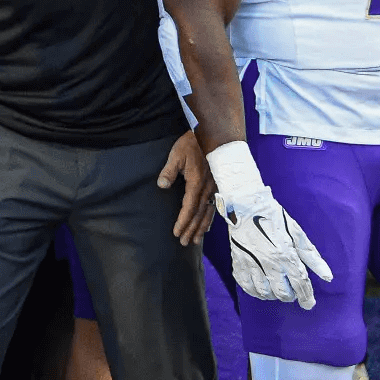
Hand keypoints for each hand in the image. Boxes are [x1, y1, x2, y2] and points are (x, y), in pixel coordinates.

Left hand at [158, 130, 215, 245]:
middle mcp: (207, 189)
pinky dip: (210, 219)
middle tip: (183, 242)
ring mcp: (215, 189)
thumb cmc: (193, 144)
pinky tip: (206, 226)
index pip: (188, 207)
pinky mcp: (218, 187)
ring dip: (200, 228)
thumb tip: (161, 185)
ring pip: (208, 213)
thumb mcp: (177, 155)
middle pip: (198, 214)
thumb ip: (169, 171)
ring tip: (194, 240)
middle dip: (191, 229)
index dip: (183, 222)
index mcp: (196, 183)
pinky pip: (215, 207)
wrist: (215, 137)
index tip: (176, 233)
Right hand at [207, 140, 330, 308]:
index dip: (307, 298)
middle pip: (283, 293)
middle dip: (291, 295)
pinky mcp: (238, 263)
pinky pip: (247, 287)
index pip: (301, 285)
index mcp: (286, 255)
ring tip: (277, 286)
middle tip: (293, 290)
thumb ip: (313, 257)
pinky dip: (256, 290)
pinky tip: (261, 284)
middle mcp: (269, 263)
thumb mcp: (297, 234)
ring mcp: (251, 264)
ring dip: (273, 294)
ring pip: (265, 293)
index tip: (310, 303)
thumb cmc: (274, 217)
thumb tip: (328, 276)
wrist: (244, 205)